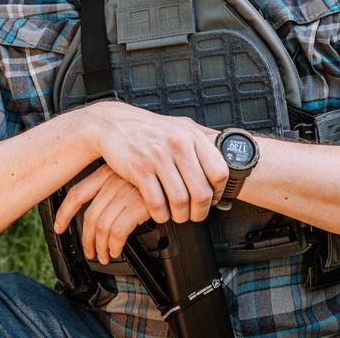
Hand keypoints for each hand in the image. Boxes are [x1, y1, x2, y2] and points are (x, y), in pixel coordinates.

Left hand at [53, 163, 150, 263]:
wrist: (183, 166)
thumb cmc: (160, 172)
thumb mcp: (134, 172)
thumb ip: (117, 185)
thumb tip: (104, 212)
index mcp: (108, 171)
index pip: (77, 193)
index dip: (64, 213)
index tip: (59, 226)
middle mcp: (114, 181)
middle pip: (89, 215)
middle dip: (86, 239)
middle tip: (89, 251)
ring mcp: (125, 192)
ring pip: (101, 226)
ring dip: (100, 247)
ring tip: (103, 256)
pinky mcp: (138, 205)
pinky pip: (118, 232)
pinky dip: (114, 246)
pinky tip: (116, 251)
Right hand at [81, 101, 227, 224]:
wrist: (114, 123)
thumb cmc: (149, 129)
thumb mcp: (180, 127)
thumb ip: (201, 141)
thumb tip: (224, 157)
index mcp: (192, 136)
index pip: (219, 171)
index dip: (218, 192)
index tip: (211, 199)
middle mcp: (178, 144)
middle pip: (201, 191)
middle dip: (200, 211)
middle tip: (195, 215)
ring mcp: (159, 156)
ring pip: (180, 201)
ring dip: (180, 216)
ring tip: (177, 215)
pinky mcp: (140, 168)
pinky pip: (156, 202)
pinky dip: (160, 214)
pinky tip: (160, 213)